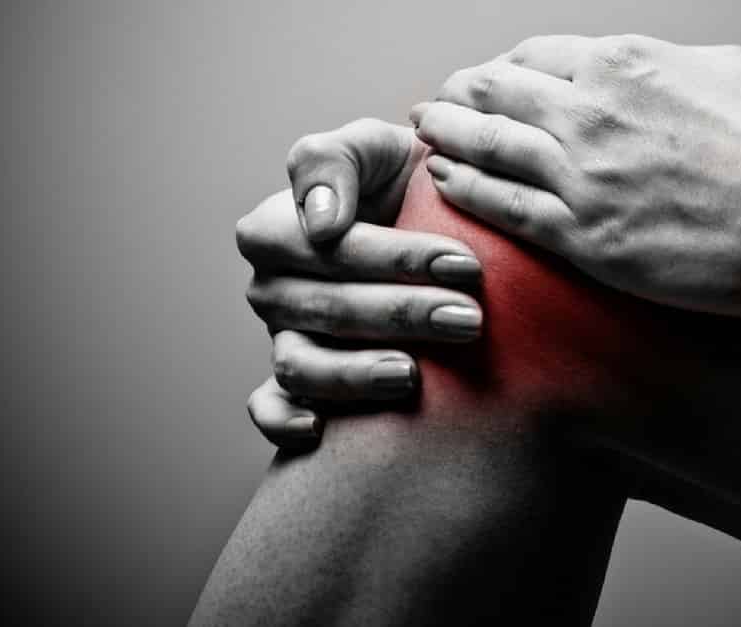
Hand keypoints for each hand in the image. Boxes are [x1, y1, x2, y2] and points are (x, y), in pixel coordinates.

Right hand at [237, 119, 484, 446]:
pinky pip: (270, 407)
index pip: (326, 249)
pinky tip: (320, 430)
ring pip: (301, 364)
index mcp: (276, 227)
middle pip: (325, 309)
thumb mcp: (374, 146)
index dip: (393, 258)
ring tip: (414, 374)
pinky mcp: (296, 382)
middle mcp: (271, 286)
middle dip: (403, 314)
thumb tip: (321, 223)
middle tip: (470, 318)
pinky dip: (284, 420)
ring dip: (356, 373)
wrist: (438, 225)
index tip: (464, 263)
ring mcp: (282, 337)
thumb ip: (333, 160)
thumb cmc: (402, 179)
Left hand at [411, 36, 740, 317]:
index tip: (486, 82)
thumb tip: (649, 75)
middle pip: (497, 94)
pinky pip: (504, 209)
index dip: (502, 70)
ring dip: (447, 135)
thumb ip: (671, 72)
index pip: (536, 58)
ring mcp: (585, 175)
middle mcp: (593, 111)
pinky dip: (465, 188)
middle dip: (460, 96)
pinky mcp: (590, 239)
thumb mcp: (730, 72)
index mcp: (629, 64)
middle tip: (434, 104)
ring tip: (423, 135)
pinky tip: (443, 181)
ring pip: (488, 146)